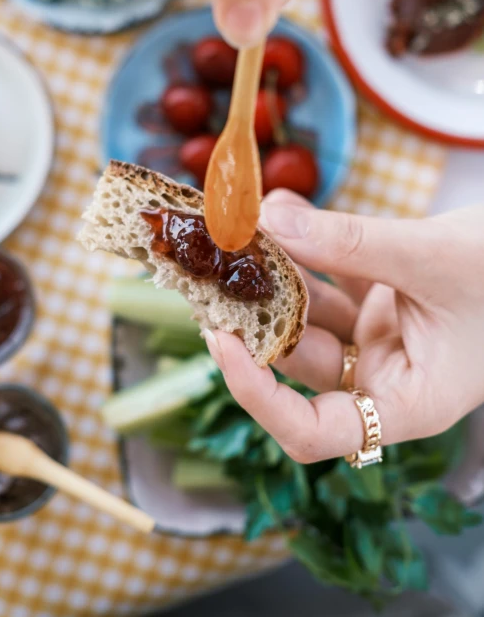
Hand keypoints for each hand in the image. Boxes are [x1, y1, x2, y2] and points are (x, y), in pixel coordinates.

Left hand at [204, 189, 483, 462]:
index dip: (260, 399)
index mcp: (406, 401)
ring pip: (307, 312)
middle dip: (252, 318)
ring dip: (272, 274)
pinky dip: (306, 246)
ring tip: (236, 232)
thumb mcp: (435, 258)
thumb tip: (271, 217)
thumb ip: (352, 241)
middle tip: (208, 273)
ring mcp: (380, 335)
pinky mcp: (379, 296)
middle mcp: (385, 375)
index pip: (315, 431)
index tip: (223, 346)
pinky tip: (281, 212)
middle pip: (298, 361)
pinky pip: (330, 275)